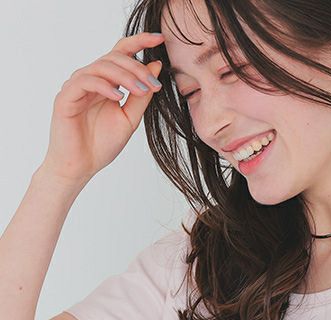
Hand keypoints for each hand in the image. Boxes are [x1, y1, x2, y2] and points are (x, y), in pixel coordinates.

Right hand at [39, 31, 165, 184]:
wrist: (81, 166)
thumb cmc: (101, 144)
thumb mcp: (130, 119)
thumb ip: (141, 95)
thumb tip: (155, 68)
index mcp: (106, 82)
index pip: (121, 53)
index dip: (140, 42)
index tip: (160, 39)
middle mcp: (91, 79)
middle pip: (114, 57)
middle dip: (137, 68)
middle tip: (153, 84)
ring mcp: (77, 86)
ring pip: (101, 66)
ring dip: (125, 76)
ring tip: (140, 90)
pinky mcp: (66, 97)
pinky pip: (85, 82)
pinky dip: (104, 86)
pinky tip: (118, 97)